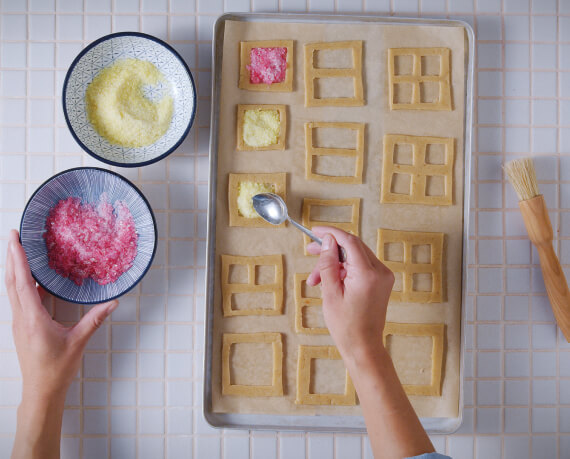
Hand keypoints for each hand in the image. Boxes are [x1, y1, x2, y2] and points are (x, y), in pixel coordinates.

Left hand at [5, 229, 117, 402]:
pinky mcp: (22, 326)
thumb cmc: (57, 368)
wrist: (41, 391)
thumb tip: (112, 302)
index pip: (22, 283)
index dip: (18, 260)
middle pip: (11, 282)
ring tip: (17, 250)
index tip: (15, 240)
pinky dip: (19, 283)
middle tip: (13, 236)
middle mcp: (21, 318)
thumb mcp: (78, 342)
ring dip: (13, 269)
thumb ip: (94, 319)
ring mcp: (19, 322)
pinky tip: (28, 278)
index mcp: (33, 319)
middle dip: (11, 257)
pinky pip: (17, 299)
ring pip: (11, 290)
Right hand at [306, 227, 393, 361]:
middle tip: (311, 250)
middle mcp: (380, 272)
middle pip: (352, 247)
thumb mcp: (330, 293)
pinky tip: (328, 281)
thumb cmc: (346, 325)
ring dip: (334, 263)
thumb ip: (328, 264)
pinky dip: (344, 270)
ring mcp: (383, 277)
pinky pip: (360, 266)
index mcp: (368, 274)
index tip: (316, 231)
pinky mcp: (381, 282)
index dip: (331, 233)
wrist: (363, 346)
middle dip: (330, 249)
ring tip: (315, 279)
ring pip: (354, 257)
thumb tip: (328, 241)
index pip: (349, 241)